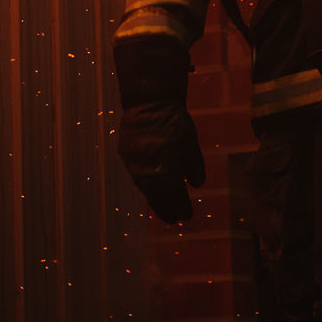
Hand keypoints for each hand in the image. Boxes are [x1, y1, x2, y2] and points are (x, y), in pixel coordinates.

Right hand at [118, 103, 205, 223]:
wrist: (149, 102)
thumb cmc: (174, 123)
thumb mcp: (191, 143)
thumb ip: (195, 166)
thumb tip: (196, 185)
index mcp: (166, 171)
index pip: (176, 197)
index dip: (182, 207)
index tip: (186, 216)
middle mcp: (148, 172)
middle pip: (158, 199)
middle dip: (166, 210)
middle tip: (173, 219)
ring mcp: (134, 165)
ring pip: (145, 189)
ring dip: (154, 199)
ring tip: (162, 207)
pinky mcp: (125, 156)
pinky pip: (136, 176)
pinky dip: (145, 183)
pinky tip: (150, 186)